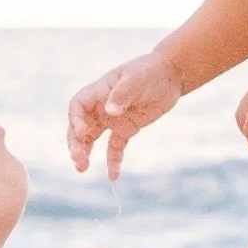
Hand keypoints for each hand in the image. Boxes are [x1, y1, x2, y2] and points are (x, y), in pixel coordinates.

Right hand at [67, 49, 183, 176]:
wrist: (171, 76)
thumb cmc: (151, 71)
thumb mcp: (137, 79)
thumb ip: (123, 94)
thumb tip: (110, 112)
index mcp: (99, 91)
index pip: (78, 107)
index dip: (76, 121)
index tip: (82, 134)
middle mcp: (101, 106)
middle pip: (80, 126)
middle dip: (76, 143)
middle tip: (78, 159)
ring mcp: (112, 119)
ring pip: (92, 139)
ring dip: (86, 153)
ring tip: (82, 169)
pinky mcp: (125, 129)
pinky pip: (115, 148)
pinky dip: (113, 161)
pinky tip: (113, 176)